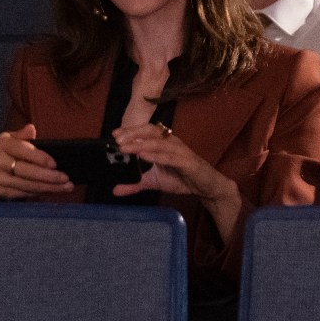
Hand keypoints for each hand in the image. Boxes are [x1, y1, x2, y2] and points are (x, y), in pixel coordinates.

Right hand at [0, 124, 72, 199]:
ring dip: (48, 187)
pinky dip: (39, 193)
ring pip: (27, 185)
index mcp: (2, 145)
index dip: (39, 158)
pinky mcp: (0, 192)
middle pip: (26, 172)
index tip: (55, 164)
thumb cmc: (0, 153)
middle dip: (48, 177)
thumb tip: (31, 128)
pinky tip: (52, 191)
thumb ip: (22, 135)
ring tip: (66, 187)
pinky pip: (23, 194)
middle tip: (66, 179)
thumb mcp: (7, 139)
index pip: (22, 151)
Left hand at [111, 123, 238, 205]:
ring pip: (158, 143)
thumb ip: (136, 184)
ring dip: (141, 144)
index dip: (130, 131)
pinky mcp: (188, 162)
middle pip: (151, 131)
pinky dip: (156, 156)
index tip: (114, 135)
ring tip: (125, 148)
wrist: (205, 188)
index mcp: (163, 143)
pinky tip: (144, 156)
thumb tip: (115, 189)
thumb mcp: (154, 182)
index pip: (145, 131)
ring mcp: (180, 151)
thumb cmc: (181, 179)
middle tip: (117, 140)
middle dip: (133, 134)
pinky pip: (170, 157)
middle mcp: (171, 142)